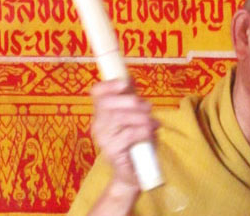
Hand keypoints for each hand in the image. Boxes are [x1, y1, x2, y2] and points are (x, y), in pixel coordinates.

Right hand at [90, 79, 158, 194]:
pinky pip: (128, 134)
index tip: (125, 83)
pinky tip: (151, 133)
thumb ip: (130, 99)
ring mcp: (103, 138)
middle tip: (148, 107)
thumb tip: (129, 78)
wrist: (134, 172)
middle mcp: (98, 124)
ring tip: (153, 122)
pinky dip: (143, 130)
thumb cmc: (136, 141)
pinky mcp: (111, 151)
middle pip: (107, 103)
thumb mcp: (134, 116)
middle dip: (130, 101)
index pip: (97, 93)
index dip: (109, 85)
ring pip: (119, 117)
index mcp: (101, 113)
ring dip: (140, 117)